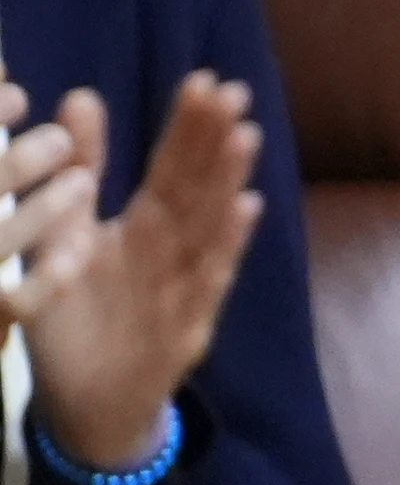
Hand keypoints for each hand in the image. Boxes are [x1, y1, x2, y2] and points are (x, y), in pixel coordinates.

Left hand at [0, 72, 263, 471]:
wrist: (87, 403)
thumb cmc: (81, 318)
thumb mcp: (68, 239)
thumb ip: (82, 175)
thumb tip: (79, 95)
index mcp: (145, 228)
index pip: (172, 168)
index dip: (188, 128)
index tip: (205, 81)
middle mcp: (172, 251)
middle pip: (197, 189)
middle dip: (214, 141)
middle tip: (232, 93)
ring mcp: (183, 287)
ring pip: (209, 227)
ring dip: (227, 182)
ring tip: (244, 136)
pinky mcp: (185, 327)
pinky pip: (207, 281)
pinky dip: (227, 245)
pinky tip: (245, 208)